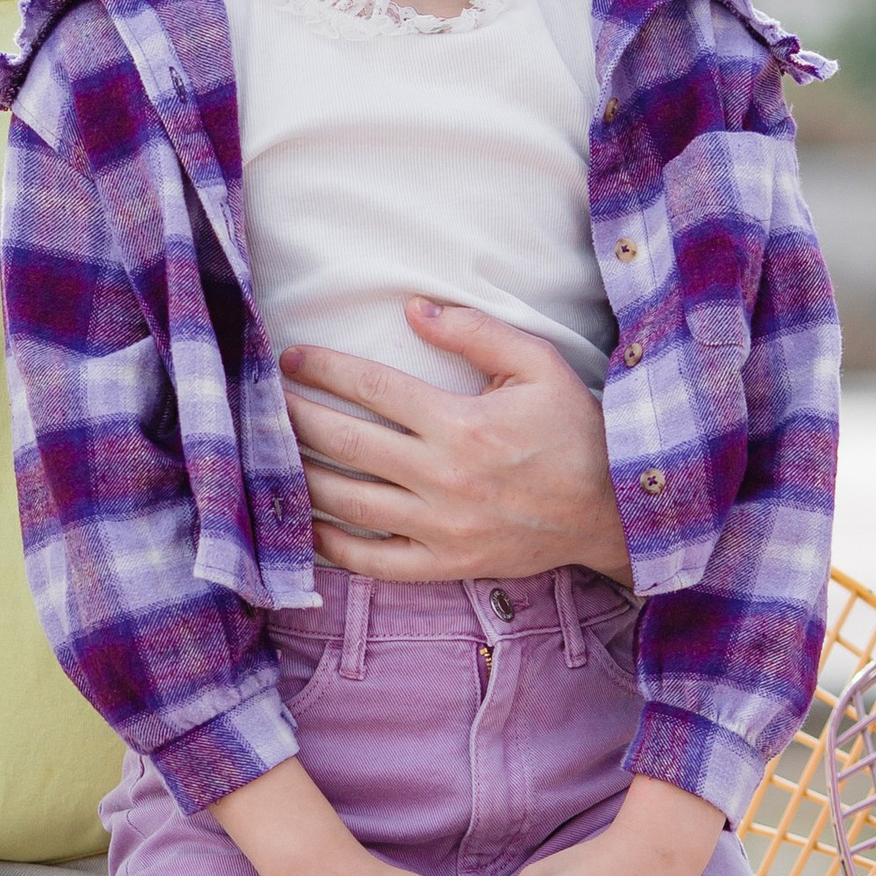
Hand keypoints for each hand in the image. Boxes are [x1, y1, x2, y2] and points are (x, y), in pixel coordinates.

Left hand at [284, 304, 630, 587]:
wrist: (614, 510)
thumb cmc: (575, 430)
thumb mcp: (538, 365)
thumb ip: (476, 332)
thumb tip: (413, 309)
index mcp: (462, 425)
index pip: (374, 390)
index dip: (325, 370)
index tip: (291, 358)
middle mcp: (444, 478)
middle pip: (346, 445)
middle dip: (295, 418)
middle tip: (261, 400)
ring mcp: (441, 528)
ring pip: (347, 504)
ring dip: (299, 477)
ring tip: (269, 455)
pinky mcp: (444, 565)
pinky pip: (372, 563)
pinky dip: (329, 547)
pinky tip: (301, 524)